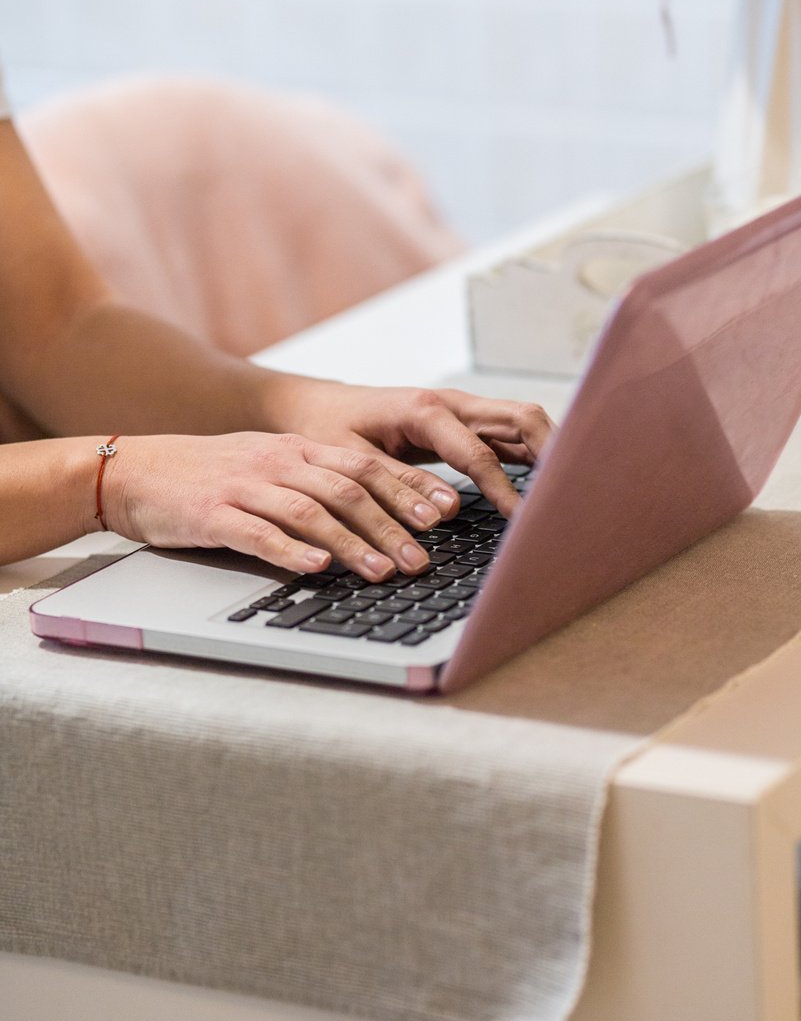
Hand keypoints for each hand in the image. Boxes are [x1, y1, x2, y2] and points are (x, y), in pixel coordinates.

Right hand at [100, 430, 482, 581]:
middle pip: (348, 490)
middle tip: (424, 558)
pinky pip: (258, 532)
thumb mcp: (271, 467)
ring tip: (383, 571)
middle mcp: (278, 463)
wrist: (134, 470)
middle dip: (392, 525)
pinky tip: (317, 568)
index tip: (447, 516)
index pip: (367, 466)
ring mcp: (245, 486)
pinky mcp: (212, 514)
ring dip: (352, 543)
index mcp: (298, 450)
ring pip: (310, 512)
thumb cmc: (211, 476)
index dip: (410, 490)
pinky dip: (291, 551)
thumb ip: (319, 484)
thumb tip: (381, 514)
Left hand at [259, 379, 554, 518]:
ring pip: (524, 423)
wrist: (319, 407)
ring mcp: (464, 411)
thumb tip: (444, 512)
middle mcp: (454, 403)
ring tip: (570, 491)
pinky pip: (511, 435)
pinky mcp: (467, 423)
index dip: (505, 489)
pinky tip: (547, 484)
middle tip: (569, 497)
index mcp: (425, 410)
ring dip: (551, 451)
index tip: (523, 521)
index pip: (481, 453)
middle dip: (552, 453)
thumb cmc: (330, 431)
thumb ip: (398, 485)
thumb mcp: (353, 463)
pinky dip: (534, 456)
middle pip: (522, 419)